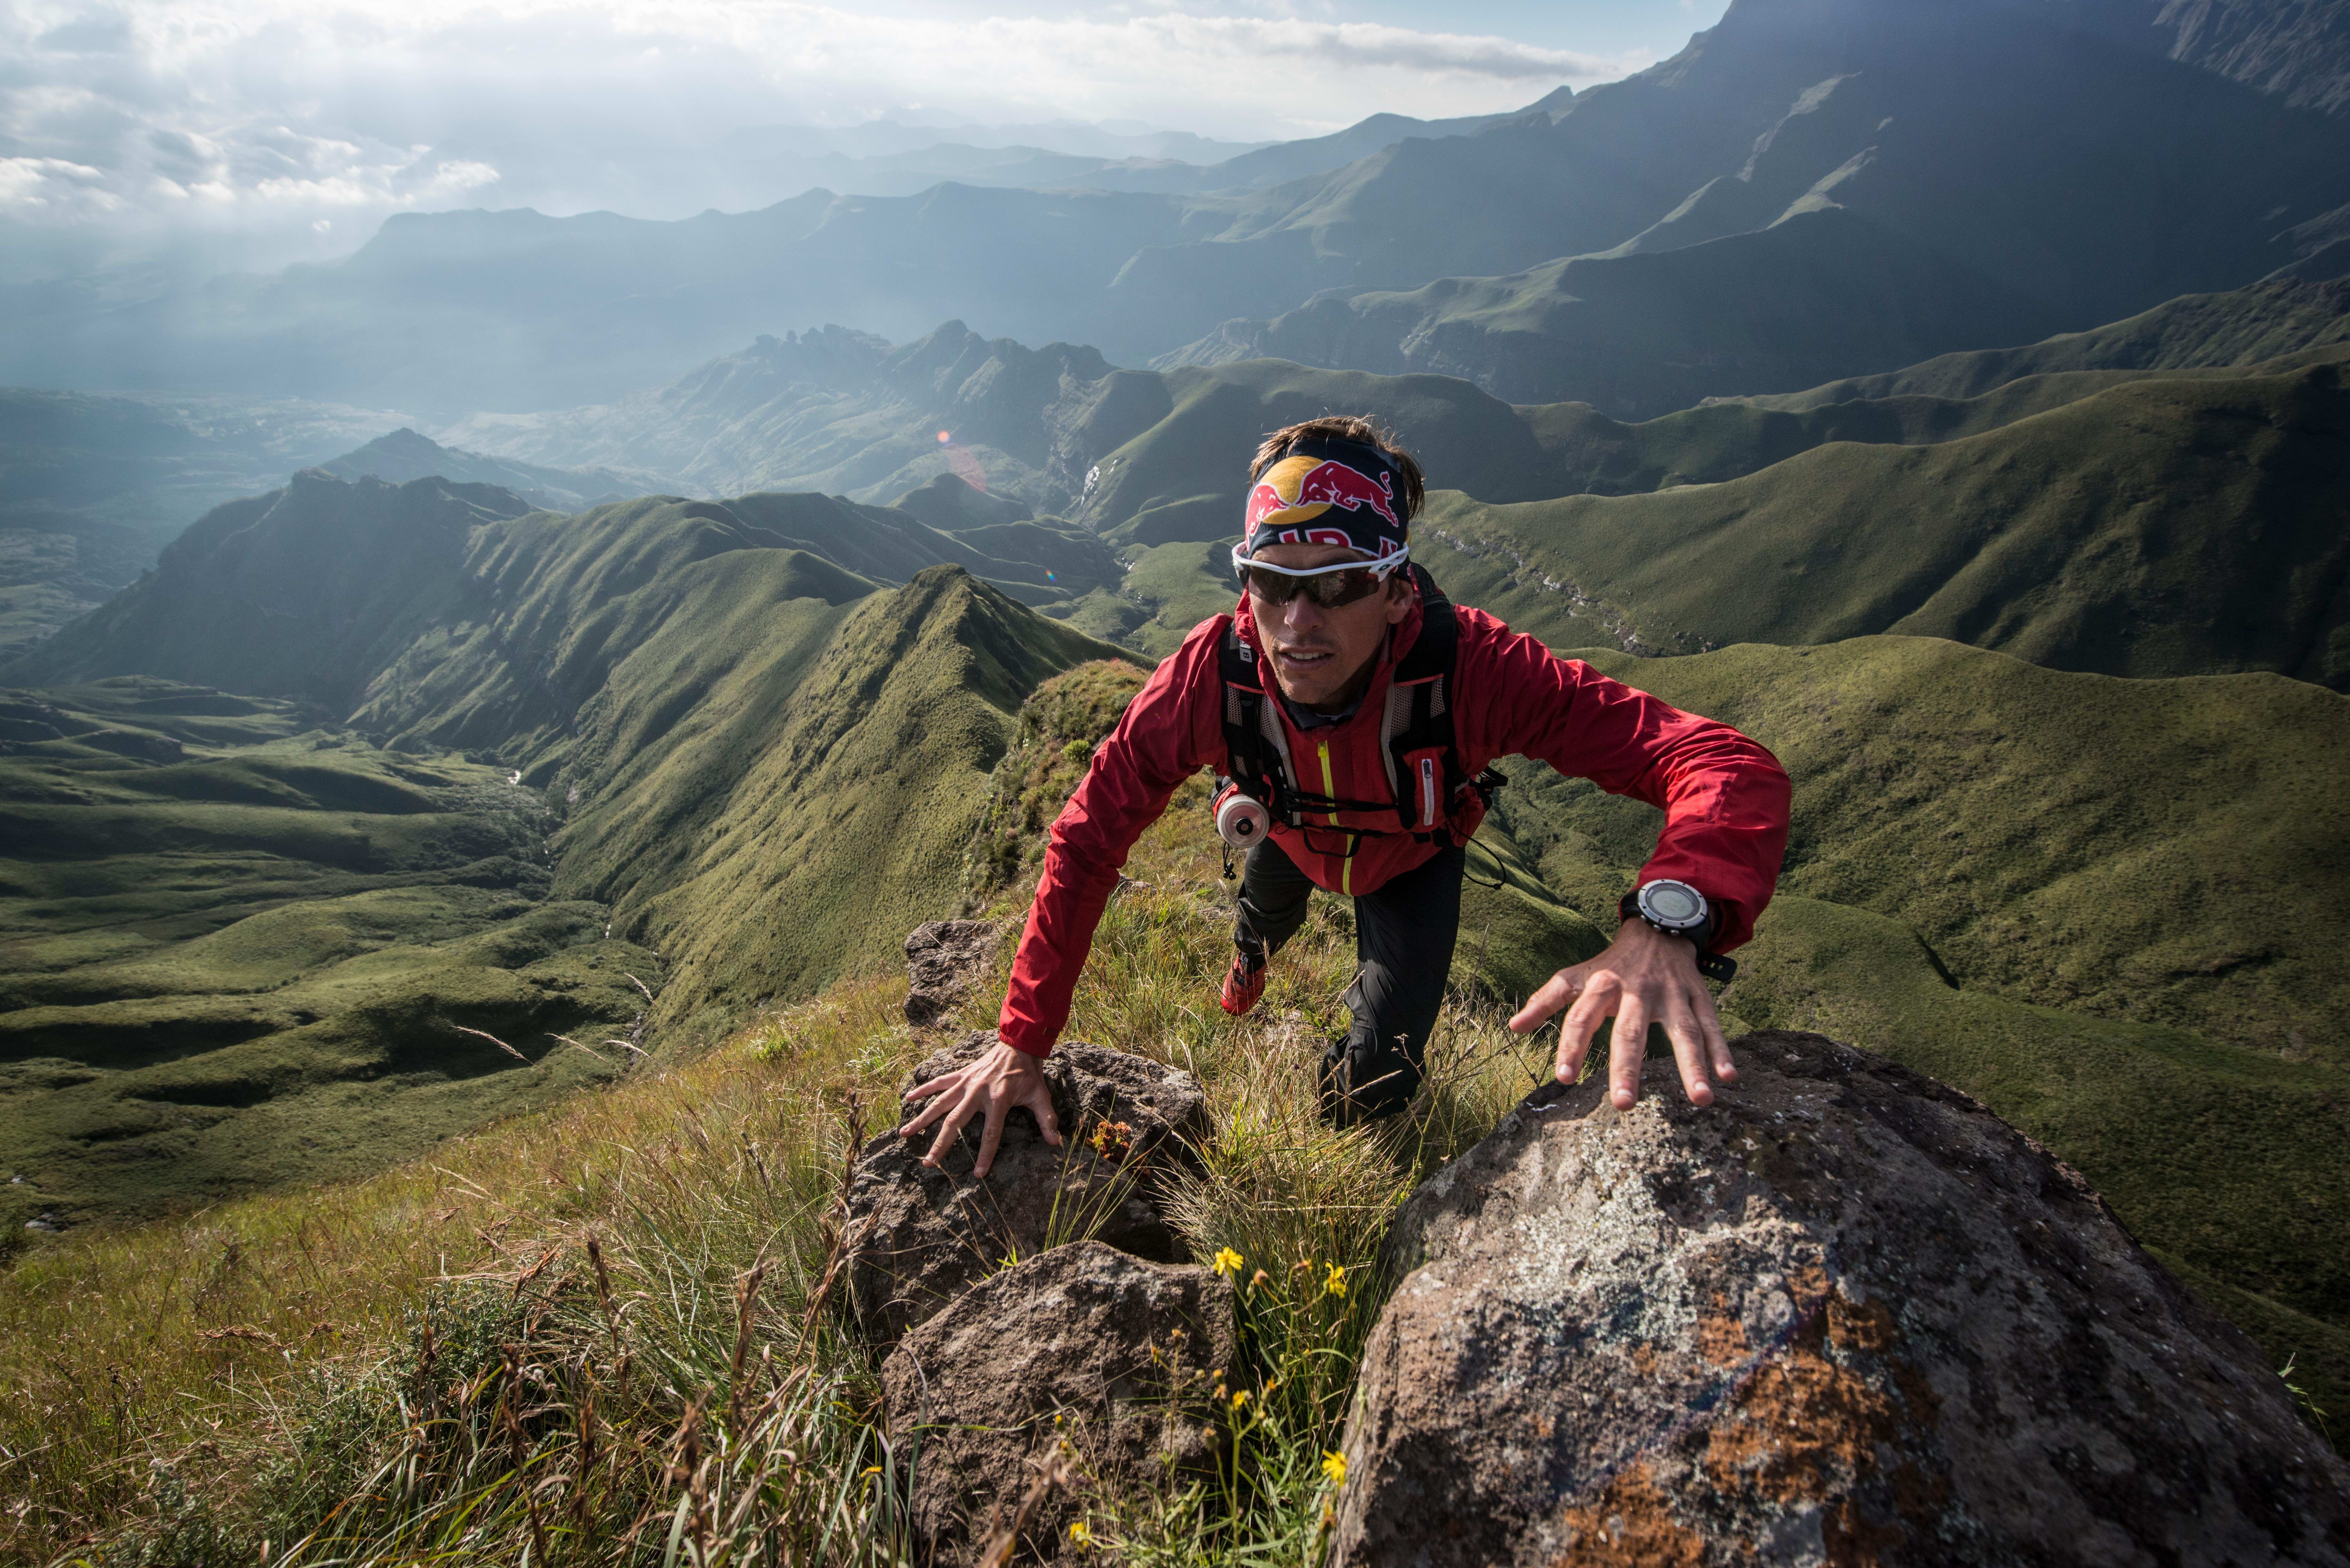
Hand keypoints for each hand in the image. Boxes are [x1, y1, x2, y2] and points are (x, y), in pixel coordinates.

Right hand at [896, 1038, 1061, 1178]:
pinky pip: (938, 1082)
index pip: (991, 1134)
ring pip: (939, 1103)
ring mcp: (966, 1082)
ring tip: (904, 1134)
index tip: (978, 1174)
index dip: (985, 1155)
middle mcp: (977, 1092)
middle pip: (955, 1122)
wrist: (1019, 1044)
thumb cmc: (1029, 1074)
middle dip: (940, 1144)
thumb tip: (1056, 1143)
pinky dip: (923, 1089)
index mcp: (998, 1100)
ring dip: (922, 1119)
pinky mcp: (961, 1074)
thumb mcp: (1040, 1096)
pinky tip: (907, 1098)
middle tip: (927, 1163)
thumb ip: (1046, 1120)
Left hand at [1508, 920, 1736, 1110]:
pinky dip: (1722, 1050)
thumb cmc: (1611, 964)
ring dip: (1692, 1066)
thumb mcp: (1576, 976)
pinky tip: (1728, 1078)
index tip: (1563, 1078)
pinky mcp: (1698, 996)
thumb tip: (1512, 1028)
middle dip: (1627, 1067)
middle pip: (1630, 1031)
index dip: (1571, 1045)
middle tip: (1623, 1105)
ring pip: (1683, 1032)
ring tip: (1701, 1099)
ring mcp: (1672, 994)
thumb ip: (1546, 1000)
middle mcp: (1637, 991)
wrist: (1657, 926)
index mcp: (1602, 986)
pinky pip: (1711, 1025)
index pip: (1580, 1018)